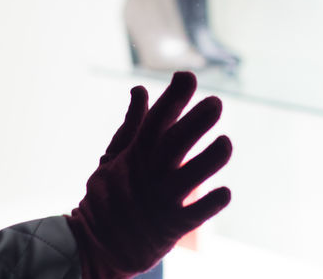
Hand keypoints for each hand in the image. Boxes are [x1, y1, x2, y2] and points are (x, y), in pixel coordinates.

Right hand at [67, 71, 231, 278]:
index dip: (173, 97)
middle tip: (216, 103)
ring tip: (225, 142)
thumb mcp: (113, 157)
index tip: (188, 76)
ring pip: (190, 176)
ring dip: (210, 159)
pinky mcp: (173, 226)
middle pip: (175, 143)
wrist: (97, 247)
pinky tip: (224, 192)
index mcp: (136, 154)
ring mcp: (161, 199)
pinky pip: (195, 214)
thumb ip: (131, 125)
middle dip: (196, 121)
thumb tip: (140, 89)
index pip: (156, 119)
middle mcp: (150, 174)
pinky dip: (210, 203)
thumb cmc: (108, 196)